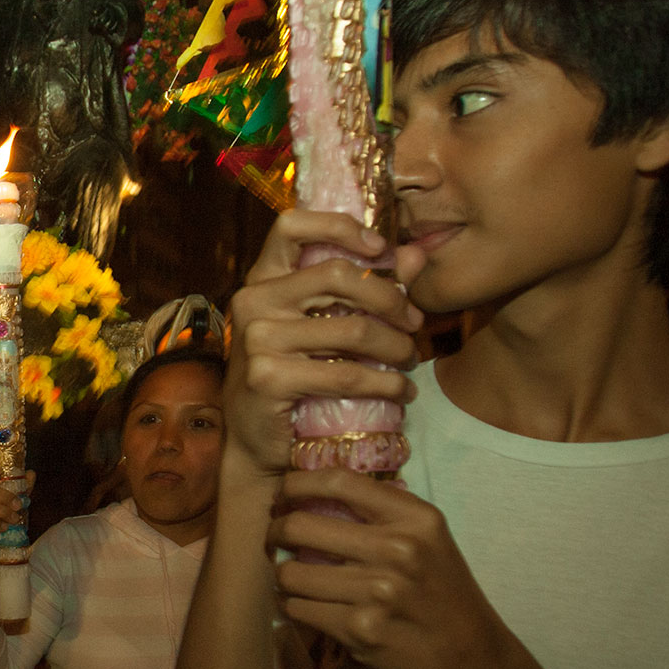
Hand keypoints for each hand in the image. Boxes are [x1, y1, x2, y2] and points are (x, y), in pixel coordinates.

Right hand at [226, 210, 427, 478]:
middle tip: (413, 322)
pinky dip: (386, 384)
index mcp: (261, 281)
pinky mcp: (268, 377)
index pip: (290, 226)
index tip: (380, 249)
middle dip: (390, 298)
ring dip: (397, 347)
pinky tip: (401, 391)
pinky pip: (347, 374)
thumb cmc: (290, 379)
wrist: (255, 442)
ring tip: (409, 360)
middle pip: (338, 275)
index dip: (339, 226)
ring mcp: (257, 339)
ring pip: (353, 329)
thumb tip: (415, 254)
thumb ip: (366, 287)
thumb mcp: (321, 327)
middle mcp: (253, 302)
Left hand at [269, 467, 533, 668]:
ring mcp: (378, 593)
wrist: (472, 659)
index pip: (338, 482)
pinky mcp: (360, 630)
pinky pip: (298, 609)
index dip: (296, 484)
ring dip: (283, 575)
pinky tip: (306, 605)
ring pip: (290, 573)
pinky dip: (293, 607)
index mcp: (416, 519)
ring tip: (293, 576)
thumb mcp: (430, 539)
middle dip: (275, 531)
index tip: (283, 493)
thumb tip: (318, 485)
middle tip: (274, 537)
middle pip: (299, 526)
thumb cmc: (442, 592)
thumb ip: (383, 511)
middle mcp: (397, 550)